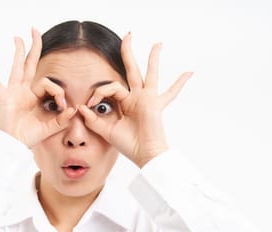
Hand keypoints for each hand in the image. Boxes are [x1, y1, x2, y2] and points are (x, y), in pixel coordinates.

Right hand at [0, 28, 76, 147]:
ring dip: (18, 52)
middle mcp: (23, 91)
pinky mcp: (4, 99)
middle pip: (30, 65)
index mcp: (33, 97)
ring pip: (16, 68)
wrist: (11, 147)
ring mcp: (12, 93)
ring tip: (18, 37)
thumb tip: (74, 110)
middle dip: (34, 48)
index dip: (58, 92)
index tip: (64, 106)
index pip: (48, 84)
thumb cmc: (26, 138)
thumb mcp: (48, 128)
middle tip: (35, 30)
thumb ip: (61, 120)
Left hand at [79, 33, 192, 167]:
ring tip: (157, 44)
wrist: (144, 155)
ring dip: (152, 58)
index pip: (111, 87)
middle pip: (131, 71)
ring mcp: (147, 99)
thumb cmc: (129, 145)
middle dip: (128, 53)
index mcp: (126, 103)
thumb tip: (81, 107)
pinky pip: (170, 92)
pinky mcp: (154, 103)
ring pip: (149, 73)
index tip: (90, 104)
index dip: (99, 92)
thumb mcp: (107, 131)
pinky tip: (190, 72)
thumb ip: (94, 120)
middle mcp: (137, 98)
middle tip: (128, 35)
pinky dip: (180, 83)